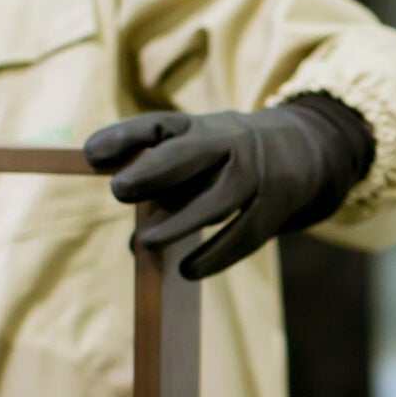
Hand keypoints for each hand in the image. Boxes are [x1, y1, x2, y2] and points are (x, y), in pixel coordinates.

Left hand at [84, 94, 374, 280]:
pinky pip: (244, 234)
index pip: (160, 125)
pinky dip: (215, 255)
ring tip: (144, 242)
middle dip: (154, 170)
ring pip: (217, 199)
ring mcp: (256, 176)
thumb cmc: (230, 160)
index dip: (125, 137)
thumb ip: (167, 187)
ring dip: (180, 221)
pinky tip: (188, 271)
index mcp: (202, 128)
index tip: (91, 154)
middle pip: (191, 154)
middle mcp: (229, 144)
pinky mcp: (275, 208)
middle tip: (118, 190)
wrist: (304, 150)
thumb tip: (133, 241)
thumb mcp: (201, 155)